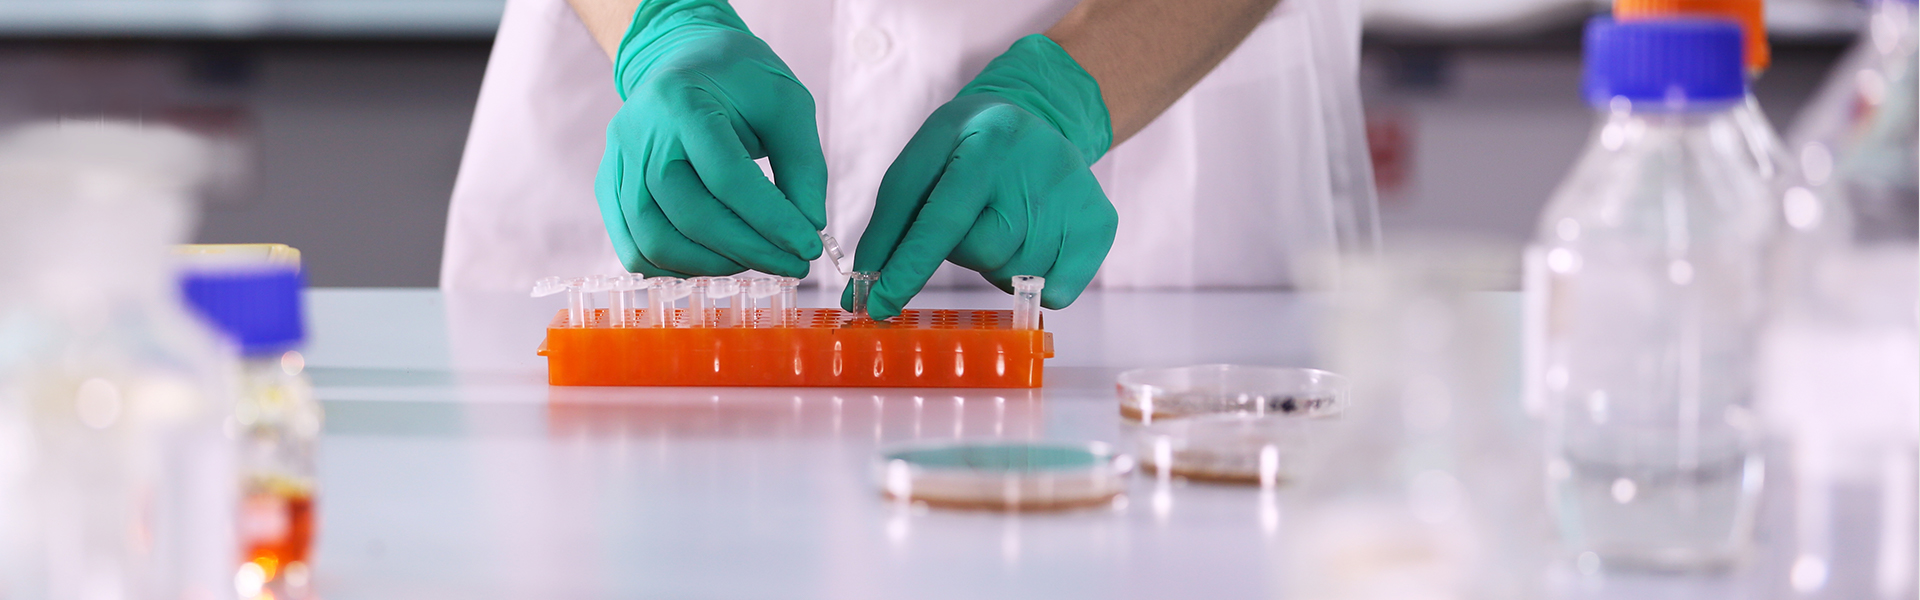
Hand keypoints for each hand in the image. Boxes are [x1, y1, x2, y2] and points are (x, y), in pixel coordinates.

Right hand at [595, 0, 825, 277]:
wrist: (684, 59)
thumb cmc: (740, 81)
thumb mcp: (787, 104)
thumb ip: (804, 164)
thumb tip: (810, 226)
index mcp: (682, 102)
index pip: (727, 177)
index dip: (772, 221)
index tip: (809, 249)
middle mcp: (639, 135)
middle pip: (691, 216)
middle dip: (750, 251)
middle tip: (793, 265)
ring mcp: (617, 164)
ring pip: (657, 243)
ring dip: (716, 265)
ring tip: (757, 258)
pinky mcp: (609, 189)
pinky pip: (635, 250)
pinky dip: (680, 268)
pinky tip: (718, 258)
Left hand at [845, 35, 1115, 319]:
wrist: (1040, 118)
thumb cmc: (968, 148)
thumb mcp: (923, 162)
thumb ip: (889, 225)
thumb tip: (860, 292)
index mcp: (986, 141)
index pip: (942, 219)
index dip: (908, 268)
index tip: (877, 306)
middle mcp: (1038, 164)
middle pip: (982, 252)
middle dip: (965, 250)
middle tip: (975, 216)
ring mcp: (1077, 194)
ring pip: (1015, 273)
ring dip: (999, 262)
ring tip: (1007, 219)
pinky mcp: (1101, 222)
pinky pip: (1054, 291)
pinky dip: (1035, 281)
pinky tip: (1036, 239)